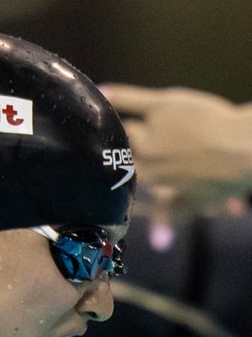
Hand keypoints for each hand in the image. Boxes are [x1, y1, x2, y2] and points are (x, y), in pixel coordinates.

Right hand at [102, 83, 251, 223]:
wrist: (249, 146)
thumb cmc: (228, 176)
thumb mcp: (199, 201)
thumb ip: (173, 217)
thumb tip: (158, 246)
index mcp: (150, 179)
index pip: (124, 174)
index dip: (122, 172)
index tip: (116, 173)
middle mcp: (145, 156)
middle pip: (124, 150)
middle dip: (127, 150)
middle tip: (134, 148)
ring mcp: (153, 130)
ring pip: (129, 129)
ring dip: (128, 129)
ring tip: (119, 126)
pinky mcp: (163, 106)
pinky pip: (131, 99)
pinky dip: (116, 95)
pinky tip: (100, 91)